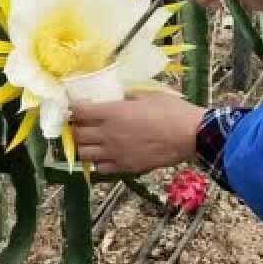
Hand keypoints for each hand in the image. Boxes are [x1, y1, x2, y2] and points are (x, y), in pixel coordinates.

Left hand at [71, 95, 203, 175]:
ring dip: (83, 146)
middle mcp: (108, 134)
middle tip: (80, 124)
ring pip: (84, 154)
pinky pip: (100, 168)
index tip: (74, 107)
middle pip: (77, 135)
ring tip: (90, 141)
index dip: (72, 109)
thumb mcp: (148, 95)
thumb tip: (119, 96)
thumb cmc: (171, 111)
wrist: (190, 136)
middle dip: (75, 128)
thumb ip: (128, 96)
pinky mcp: (125, 167)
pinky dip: (97, 162)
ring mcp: (115, 153)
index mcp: (112, 112)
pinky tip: (105, 155)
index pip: (78, 112)